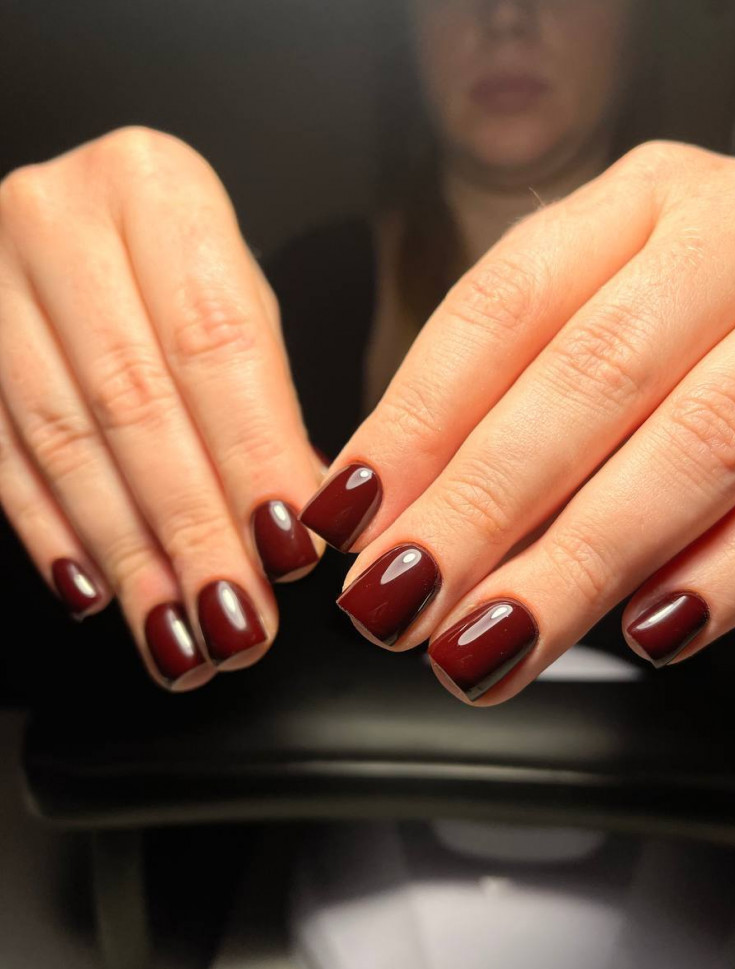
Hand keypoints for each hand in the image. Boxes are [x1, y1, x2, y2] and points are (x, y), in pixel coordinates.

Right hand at [0, 126, 323, 689]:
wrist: (69, 234)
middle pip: (135, 400)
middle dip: (191, 527)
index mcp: (154, 187)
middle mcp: (59, 220)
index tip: (289, 549)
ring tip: (175, 631)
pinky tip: (94, 590)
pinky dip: (51, 531)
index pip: (215, 342)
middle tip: (235, 620)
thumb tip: (300, 522)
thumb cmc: (171, 268)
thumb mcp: (234, 298)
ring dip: (125, 551)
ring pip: (62, 438)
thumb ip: (262, 397)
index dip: (253, 455)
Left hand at [301, 142, 734, 703]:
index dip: (418, 417)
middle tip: (399, 601)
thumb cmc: (704, 305)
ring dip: (579, 561)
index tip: (351, 515)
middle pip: (591, 375)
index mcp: (641, 204)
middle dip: (482, 504)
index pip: (504, 306)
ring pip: (698, 443)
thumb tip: (390, 510)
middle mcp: (733, 240)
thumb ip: (514, 388)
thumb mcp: (608, 301)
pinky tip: (649, 632)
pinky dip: (726, 573)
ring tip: (489, 644)